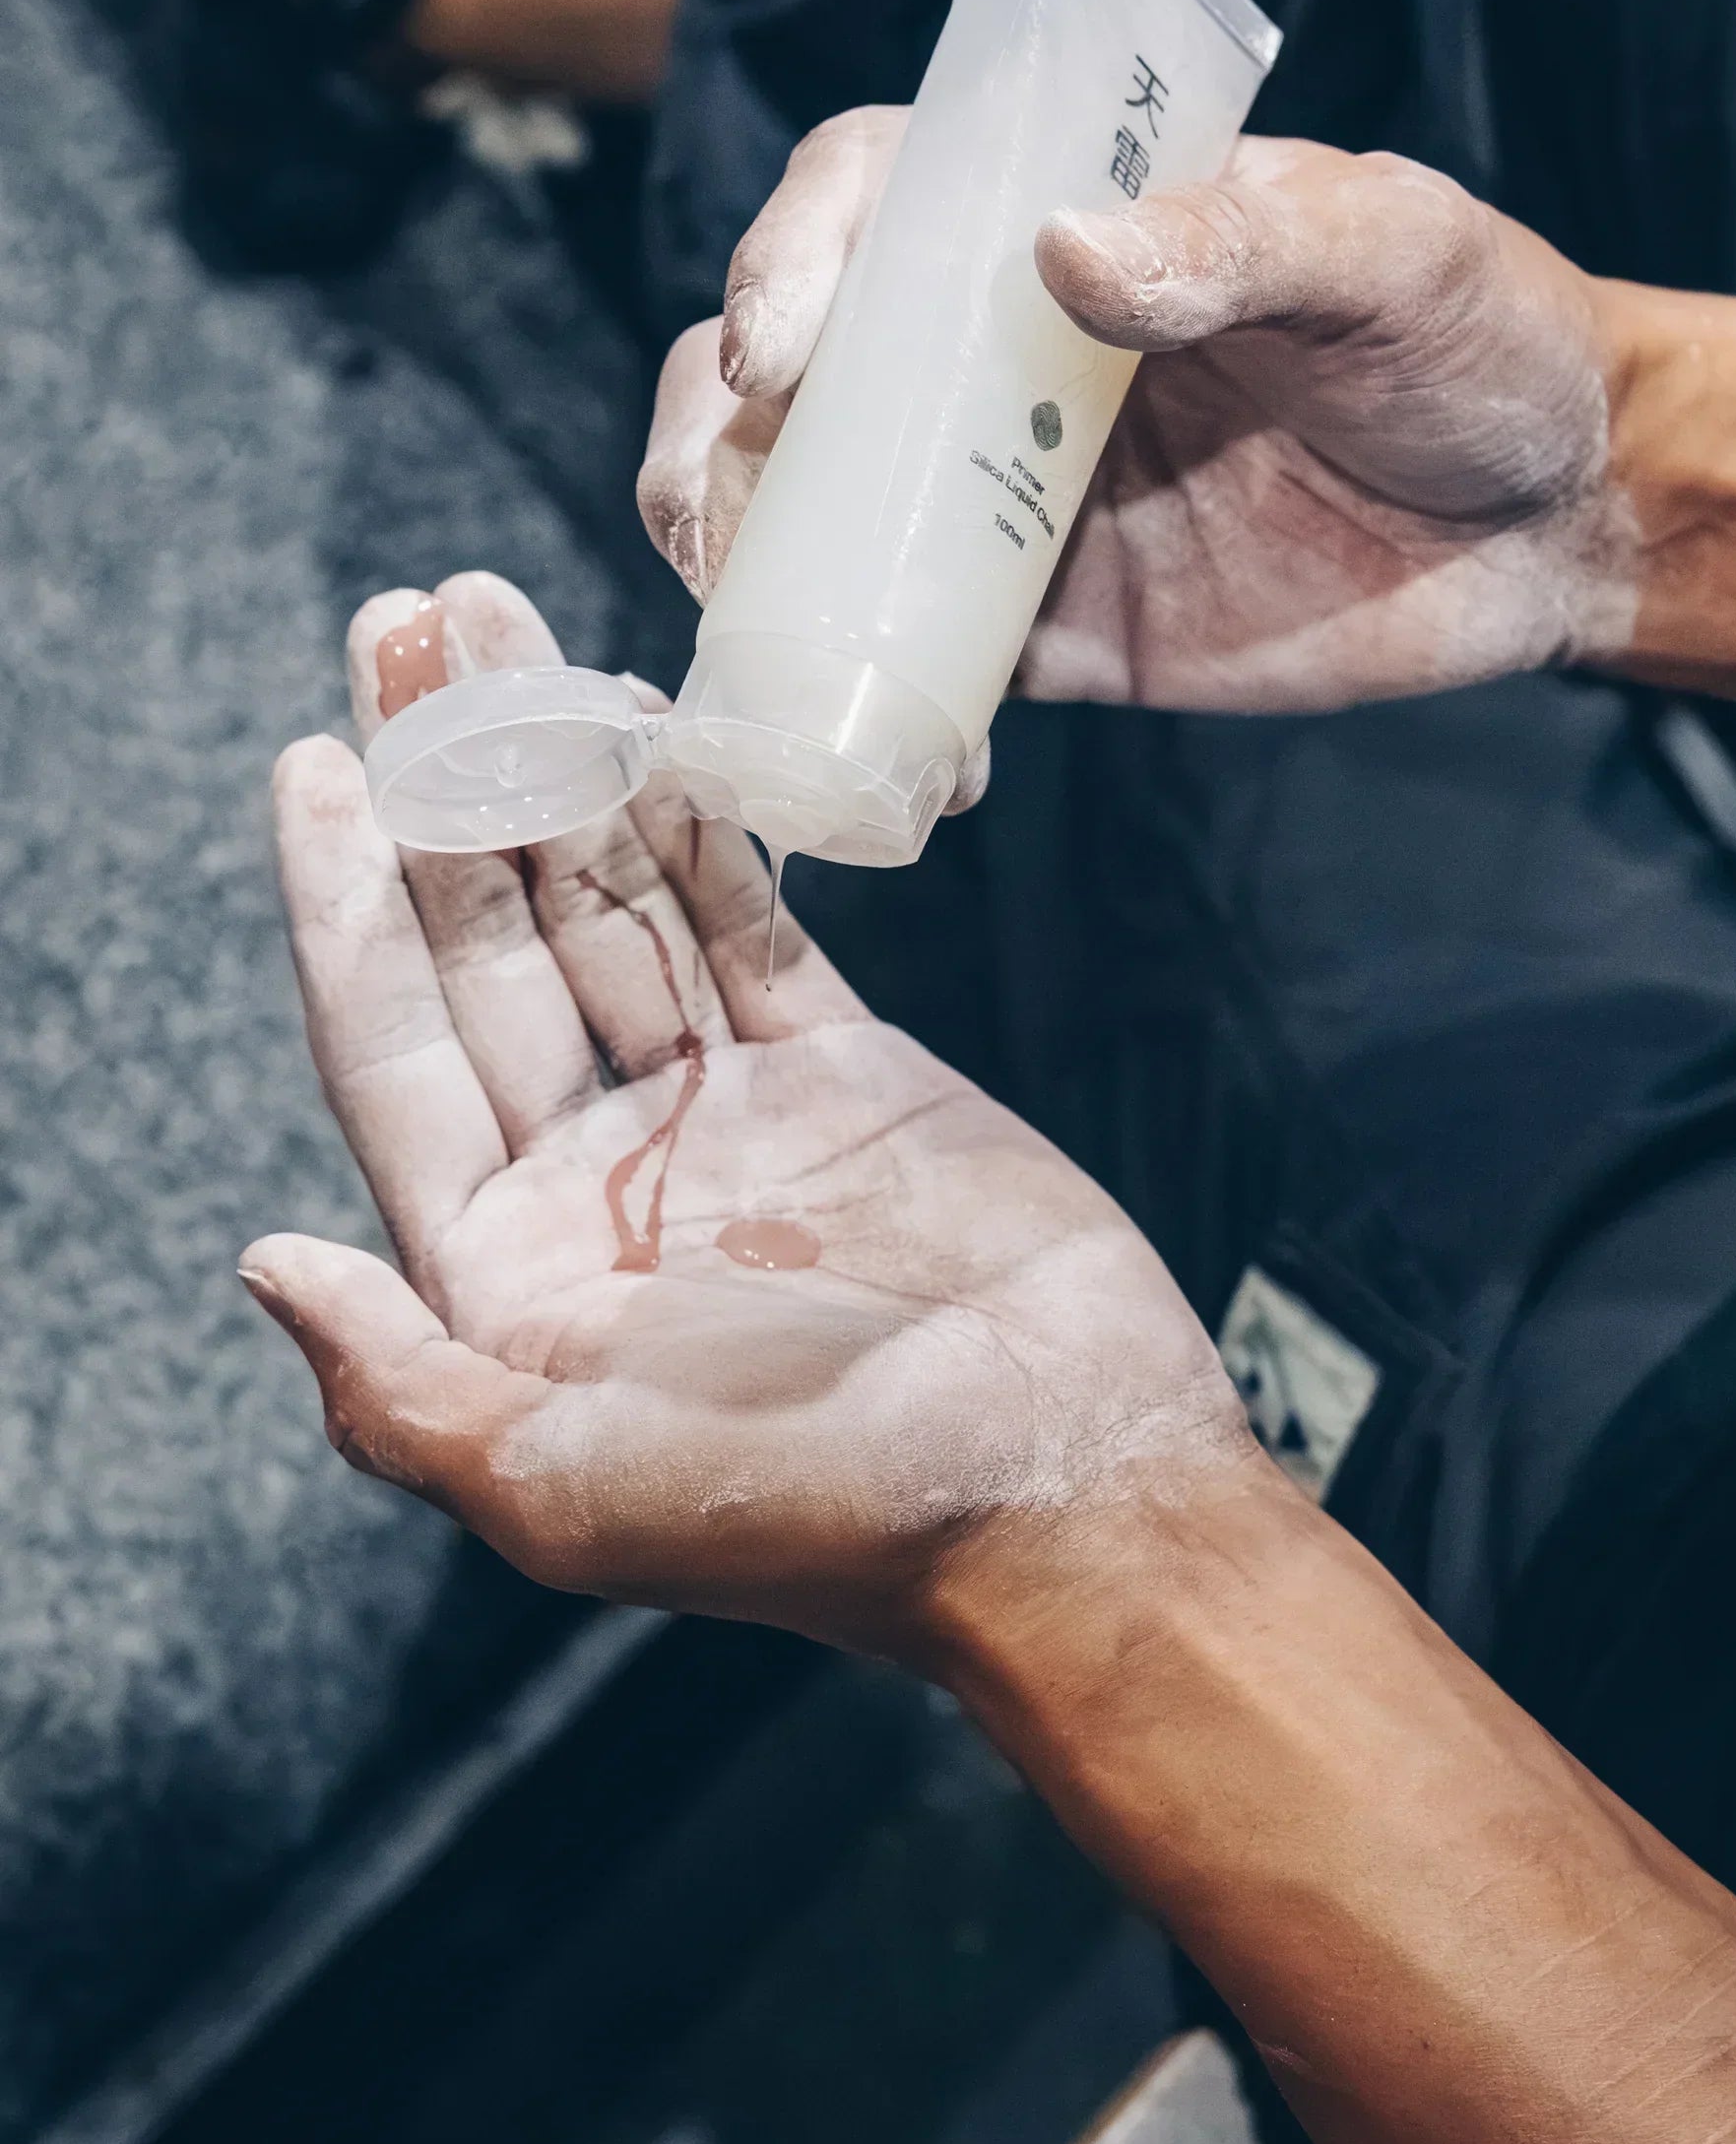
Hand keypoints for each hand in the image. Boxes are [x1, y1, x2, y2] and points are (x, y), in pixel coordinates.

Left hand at [242, 574, 1250, 1657]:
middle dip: (440, 785)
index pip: (394, 1052)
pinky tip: (646, 731)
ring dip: (555, 771)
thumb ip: (398, 1388)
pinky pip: (749, 925)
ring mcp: (725, 1115)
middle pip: (489, 948)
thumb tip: (262, 1260)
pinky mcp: (847, 1074)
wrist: (1066, 1487)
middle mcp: (602, 1178)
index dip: (343, 904)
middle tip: (406, 626)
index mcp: (516, 1271)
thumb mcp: (567, 1492)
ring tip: (502, 626)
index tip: (310, 759)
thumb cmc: (821, 1517)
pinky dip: (699, 828)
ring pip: (613, 908)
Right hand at [638, 108, 1636, 718]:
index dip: (786, 260)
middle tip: (707, 524)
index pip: (867, 204)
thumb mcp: (1394, 256)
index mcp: (1057, 222)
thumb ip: (1249, 242)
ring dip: (751, 585)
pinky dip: (887, 723)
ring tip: (761, 660)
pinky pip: (922, 675)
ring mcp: (1003, 502)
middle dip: (708, 441)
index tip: (776, 355)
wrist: (1556, 525)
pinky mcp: (1047, 635)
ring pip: (814, 525)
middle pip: (787, 374)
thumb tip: (1067, 257)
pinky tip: (933, 771)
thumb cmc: (1484, 343)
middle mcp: (995, 357)